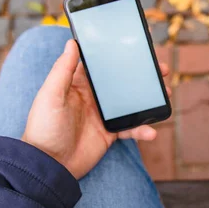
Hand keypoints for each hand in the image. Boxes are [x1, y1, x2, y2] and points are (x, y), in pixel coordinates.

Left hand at [22, 39, 169, 178]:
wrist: (48, 165)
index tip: (136, 45)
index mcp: (78, 84)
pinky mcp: (110, 133)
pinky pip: (131, 128)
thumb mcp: (50, 95)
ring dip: (148, 97)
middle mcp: (93, 97)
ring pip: (131, 102)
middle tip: (160, 68)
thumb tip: (71, 42)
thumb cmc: (43, 128)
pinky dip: (143, 129)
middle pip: (122, 81)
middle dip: (142, 74)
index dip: (117, 54)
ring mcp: (103, 115)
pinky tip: (151, 131)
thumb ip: (62, 70)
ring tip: (165, 93)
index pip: (101, 64)